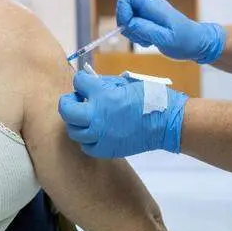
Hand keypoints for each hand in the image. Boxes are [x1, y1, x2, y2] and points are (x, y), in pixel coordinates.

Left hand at [58, 71, 188, 158]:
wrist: (166, 121)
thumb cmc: (149, 98)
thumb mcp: (124, 82)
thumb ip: (103, 83)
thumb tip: (89, 84)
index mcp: (102, 96)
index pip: (78, 83)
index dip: (81, 81)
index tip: (85, 82)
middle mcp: (96, 116)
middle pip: (66, 110)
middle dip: (68, 102)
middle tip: (75, 100)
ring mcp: (100, 135)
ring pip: (73, 130)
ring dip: (75, 121)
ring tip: (85, 117)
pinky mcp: (106, 149)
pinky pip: (86, 146)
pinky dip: (86, 139)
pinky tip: (94, 132)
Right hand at [116, 0, 225, 63]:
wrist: (198, 43)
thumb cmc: (185, 41)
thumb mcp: (166, 39)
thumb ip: (146, 30)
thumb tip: (129, 23)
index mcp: (154, 6)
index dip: (122, 8)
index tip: (127, 25)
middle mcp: (151, 6)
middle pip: (126, 6)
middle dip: (126, 24)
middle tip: (140, 37)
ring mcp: (150, 12)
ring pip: (129, 17)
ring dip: (133, 31)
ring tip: (148, 40)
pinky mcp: (150, 20)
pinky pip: (135, 24)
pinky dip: (137, 34)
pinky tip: (150, 40)